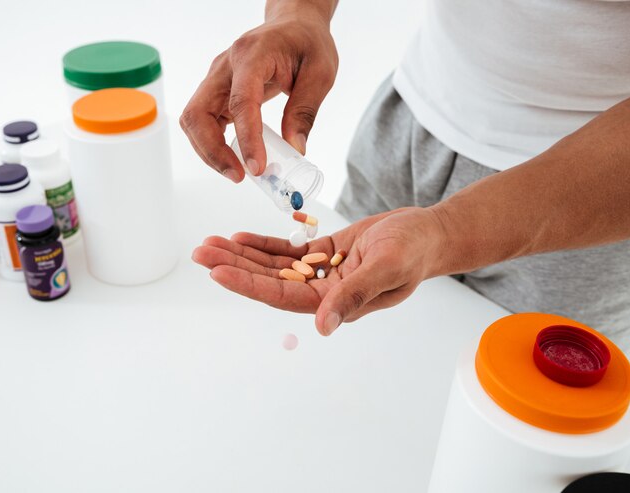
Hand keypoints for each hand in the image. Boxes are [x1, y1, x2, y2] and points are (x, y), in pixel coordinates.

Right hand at [179, 4, 337, 181]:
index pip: (241, 101)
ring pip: (194, 120)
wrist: (294, 25)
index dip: (246, 138)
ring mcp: (216, 79)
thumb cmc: (306, 43)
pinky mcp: (217, 92)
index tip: (256, 166)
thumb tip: (294, 149)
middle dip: (212, 151)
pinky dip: (212, 144)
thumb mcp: (320, 73)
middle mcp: (225, 66)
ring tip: (236, 172)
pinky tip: (233, 158)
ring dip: (209, 151)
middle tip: (239, 175)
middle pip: (198, 113)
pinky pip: (203, 122)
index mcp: (252, 54)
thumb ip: (305, 111)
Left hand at [192, 207, 445, 334]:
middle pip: (269, 281)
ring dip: (242, 254)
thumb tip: (324, 326)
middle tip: (200, 251)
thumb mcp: (387, 267)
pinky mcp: (326, 254)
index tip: (217, 271)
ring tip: (211, 242)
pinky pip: (288, 252)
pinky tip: (241, 237)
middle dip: (234, 265)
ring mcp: (323, 272)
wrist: (430, 233)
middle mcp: (324, 291)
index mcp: (337, 301)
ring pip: (273, 266)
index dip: (248, 284)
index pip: (282, 296)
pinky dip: (264, 245)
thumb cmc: (415, 249)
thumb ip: (355, 294)